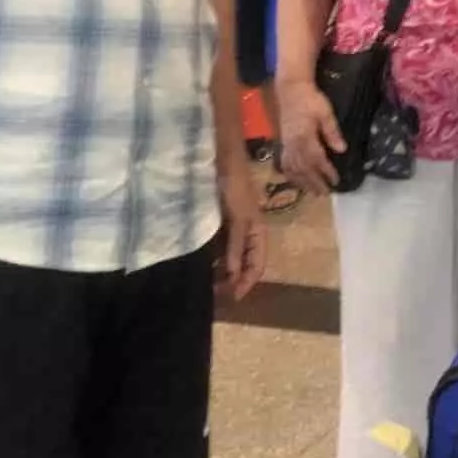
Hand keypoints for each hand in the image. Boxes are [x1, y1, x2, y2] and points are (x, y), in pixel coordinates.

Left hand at [215, 163, 266, 302]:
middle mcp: (246, 234)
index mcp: (258, 232)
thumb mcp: (238, 216)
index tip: (232, 299)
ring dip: (220, 272)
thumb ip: (235, 244)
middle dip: (233, 281)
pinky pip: (216, 248)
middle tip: (214, 297)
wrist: (221, 158)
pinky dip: (211, 259)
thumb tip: (233, 274)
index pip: (257, 265)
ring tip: (205, 286)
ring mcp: (231, 229)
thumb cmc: (234, 185)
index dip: (247, 283)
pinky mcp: (217, 224)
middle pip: (243, 264)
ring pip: (229, 258)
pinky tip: (199, 266)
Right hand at [279, 81, 343, 196]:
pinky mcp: (283, 142)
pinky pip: (284, 162)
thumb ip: (332, 132)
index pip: (317, 159)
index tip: (336, 181)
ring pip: (294, 168)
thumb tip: (342, 150)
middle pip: (304, 168)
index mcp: (305, 136)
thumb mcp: (325, 113)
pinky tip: (295, 181)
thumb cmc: (311, 99)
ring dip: (303, 182)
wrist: (291, 90)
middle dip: (315, 182)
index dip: (326, 172)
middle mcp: (294, 144)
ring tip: (313, 192)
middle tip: (325, 193)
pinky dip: (290, 174)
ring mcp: (286, 144)